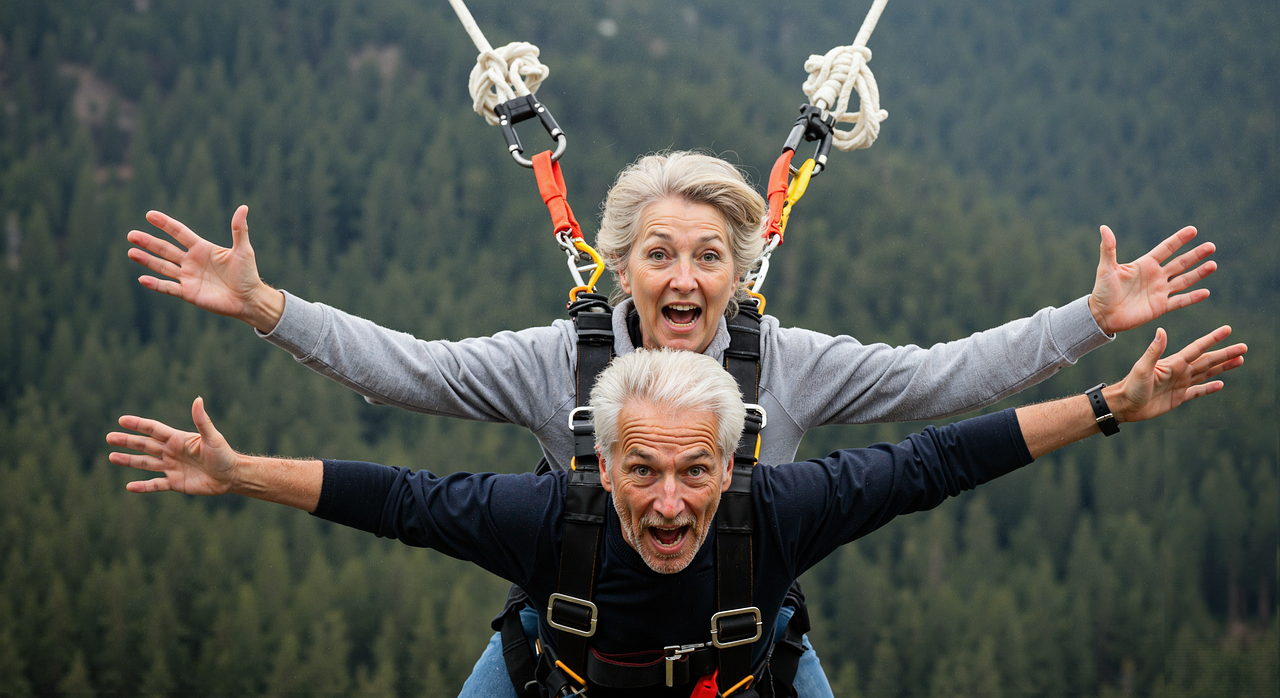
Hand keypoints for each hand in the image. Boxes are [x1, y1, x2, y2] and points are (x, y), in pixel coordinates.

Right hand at [107, 397, 238, 495]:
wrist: (231, 476)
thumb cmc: (224, 454)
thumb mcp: (213, 437)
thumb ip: (202, 420)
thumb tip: (198, 399)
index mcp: (178, 439)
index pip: (154, 429)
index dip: (139, 424)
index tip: (121, 420)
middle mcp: (172, 452)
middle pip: (145, 445)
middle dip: (127, 441)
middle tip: (109, 437)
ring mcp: (172, 468)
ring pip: (146, 463)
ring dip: (129, 461)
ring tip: (111, 457)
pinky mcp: (175, 483)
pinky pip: (155, 484)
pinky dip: (143, 486)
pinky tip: (129, 487)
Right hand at [127, 206, 283, 331]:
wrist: (250, 299)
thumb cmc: (248, 274)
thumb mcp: (243, 250)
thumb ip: (239, 229)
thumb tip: (244, 206)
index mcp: (202, 248)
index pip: (179, 233)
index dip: (165, 224)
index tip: (150, 215)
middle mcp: (191, 261)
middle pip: (166, 249)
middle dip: (149, 242)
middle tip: (131, 235)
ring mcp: (188, 277)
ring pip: (163, 267)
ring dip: (147, 260)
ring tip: (131, 252)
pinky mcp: (188, 293)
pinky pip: (168, 288)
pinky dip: (156, 284)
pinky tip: (142, 279)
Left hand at [1088, 225, 1216, 334]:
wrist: (1101, 315)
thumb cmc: (1102, 290)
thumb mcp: (1106, 267)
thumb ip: (1108, 248)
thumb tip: (1104, 227)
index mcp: (1145, 264)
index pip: (1166, 249)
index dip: (1179, 240)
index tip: (1193, 230)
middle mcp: (1156, 276)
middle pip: (1180, 263)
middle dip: (1195, 255)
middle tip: (1211, 246)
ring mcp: (1160, 291)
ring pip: (1184, 280)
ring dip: (1199, 273)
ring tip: (1213, 265)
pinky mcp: (1160, 307)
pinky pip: (1180, 301)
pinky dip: (1192, 297)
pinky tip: (1206, 292)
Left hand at [1109, 325, 1246, 423]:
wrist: (1124, 405)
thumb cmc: (1130, 386)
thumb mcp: (1143, 367)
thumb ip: (1154, 350)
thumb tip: (1162, 330)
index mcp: (1174, 362)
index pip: (1197, 348)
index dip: (1213, 339)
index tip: (1227, 330)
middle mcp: (1180, 371)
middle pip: (1208, 360)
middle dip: (1226, 353)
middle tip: (1244, 347)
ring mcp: (1180, 384)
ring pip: (1206, 373)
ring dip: (1223, 367)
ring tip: (1239, 360)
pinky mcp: (1178, 398)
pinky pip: (1197, 391)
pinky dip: (1209, 388)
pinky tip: (1221, 384)